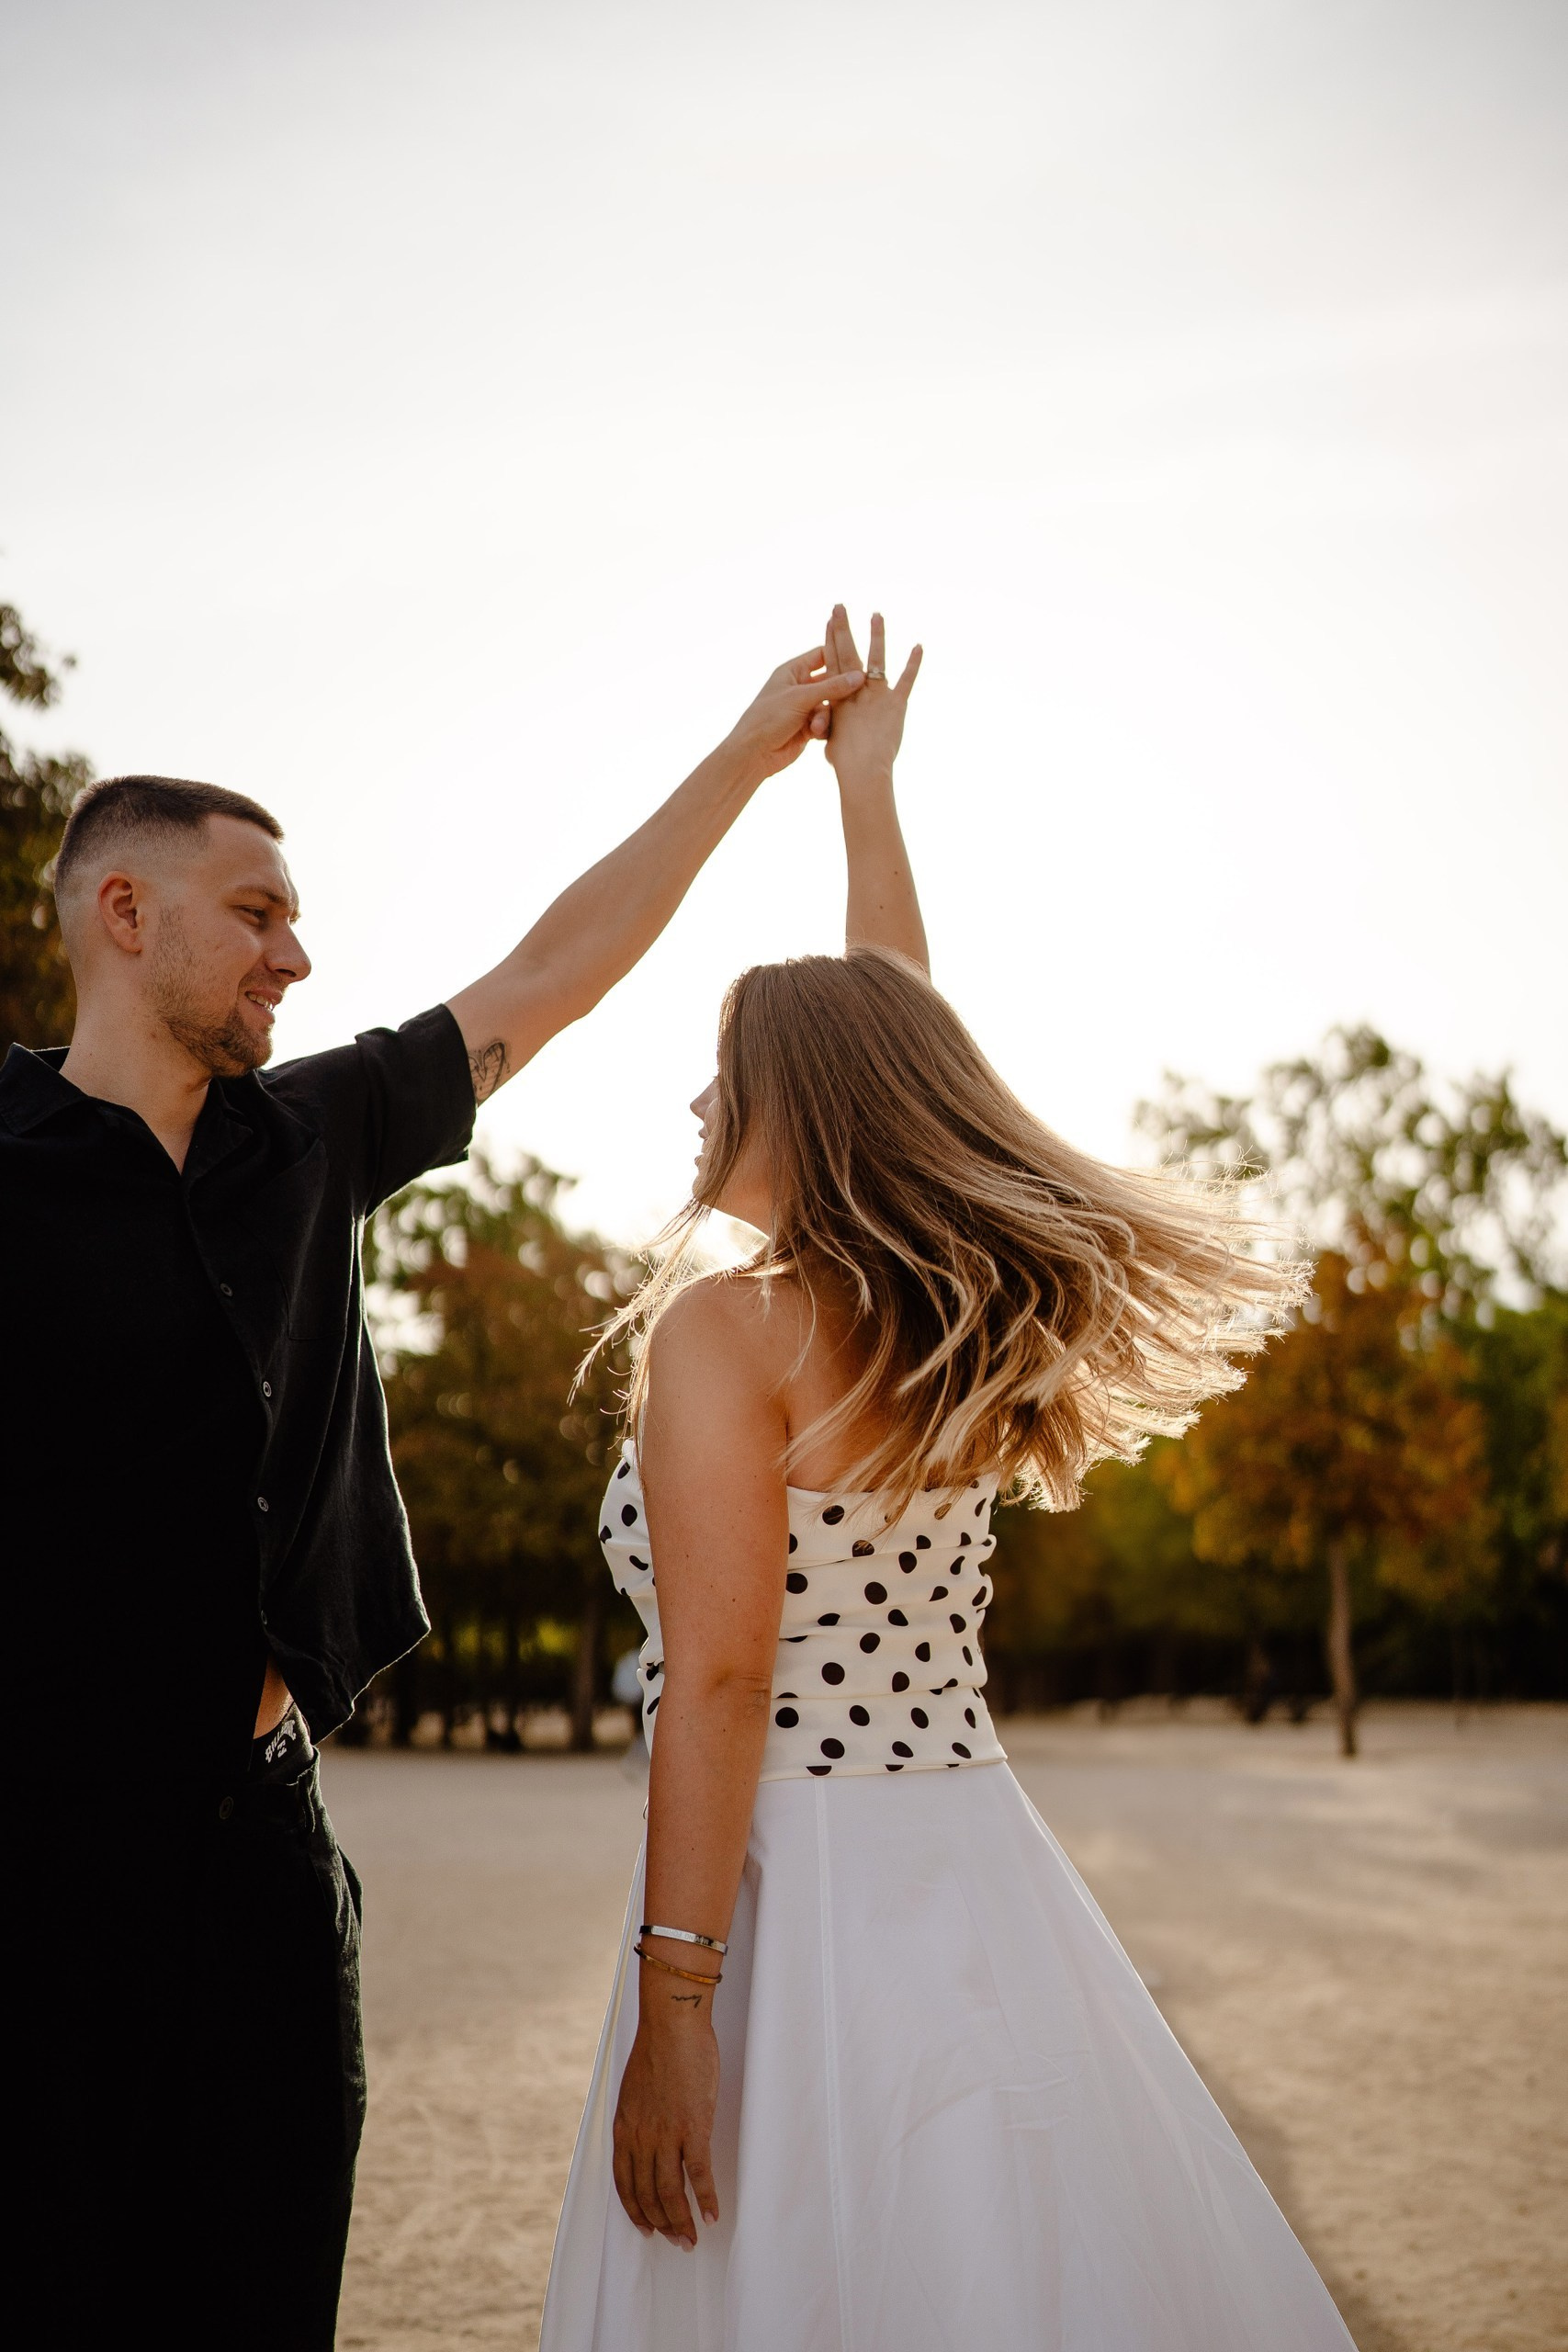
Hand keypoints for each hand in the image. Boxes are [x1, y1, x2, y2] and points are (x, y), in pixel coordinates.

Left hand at [612, 2009, 720, 2247]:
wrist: (672, 2025)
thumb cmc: (657, 2049)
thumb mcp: (634, 2090)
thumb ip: (637, 2119)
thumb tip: (645, 2138)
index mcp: (624, 2128)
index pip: (624, 2183)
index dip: (635, 2210)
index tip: (646, 2228)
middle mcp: (641, 2137)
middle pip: (647, 2194)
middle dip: (661, 2223)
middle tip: (676, 2241)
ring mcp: (667, 2134)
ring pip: (670, 2192)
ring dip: (681, 2221)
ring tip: (691, 2239)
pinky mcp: (694, 2127)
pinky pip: (698, 2175)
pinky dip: (705, 2200)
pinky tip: (713, 2215)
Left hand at [723, 645, 864, 784]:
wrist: (753, 754)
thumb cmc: (768, 718)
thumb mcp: (801, 698)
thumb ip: (831, 687)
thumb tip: (860, 676)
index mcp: (793, 671)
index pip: (822, 655)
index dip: (839, 656)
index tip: (858, 663)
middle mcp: (799, 687)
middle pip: (830, 681)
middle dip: (840, 690)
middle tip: (856, 694)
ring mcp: (804, 708)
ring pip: (830, 705)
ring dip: (826, 716)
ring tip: (817, 726)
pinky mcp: (808, 728)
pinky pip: (826, 723)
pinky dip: (824, 728)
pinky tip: (817, 735)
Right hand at [815, 606, 921, 784]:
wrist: (861, 768)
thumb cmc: (845, 760)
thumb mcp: (831, 739)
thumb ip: (832, 726)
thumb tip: (827, 730)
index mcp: (837, 696)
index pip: (831, 661)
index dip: (830, 640)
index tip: (828, 621)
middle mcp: (854, 690)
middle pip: (848, 652)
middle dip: (843, 628)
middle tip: (840, 606)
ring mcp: (876, 695)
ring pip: (876, 659)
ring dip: (877, 636)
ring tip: (877, 614)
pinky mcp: (896, 704)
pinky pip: (907, 680)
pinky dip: (914, 663)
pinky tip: (919, 646)